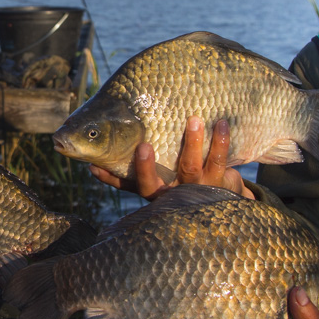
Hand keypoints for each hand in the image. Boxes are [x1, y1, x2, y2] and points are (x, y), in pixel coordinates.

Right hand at [89, 117, 246, 199]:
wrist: (222, 199)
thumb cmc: (183, 180)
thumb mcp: (161, 178)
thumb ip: (138, 164)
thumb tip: (104, 136)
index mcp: (153, 192)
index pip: (126, 186)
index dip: (109, 179)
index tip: (95, 166)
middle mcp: (171, 195)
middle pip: (153, 184)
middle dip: (146, 166)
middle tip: (143, 145)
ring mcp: (194, 190)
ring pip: (190, 167)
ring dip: (192, 142)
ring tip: (194, 119)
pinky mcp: (217, 183)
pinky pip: (218, 160)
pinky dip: (220, 140)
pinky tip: (221, 123)